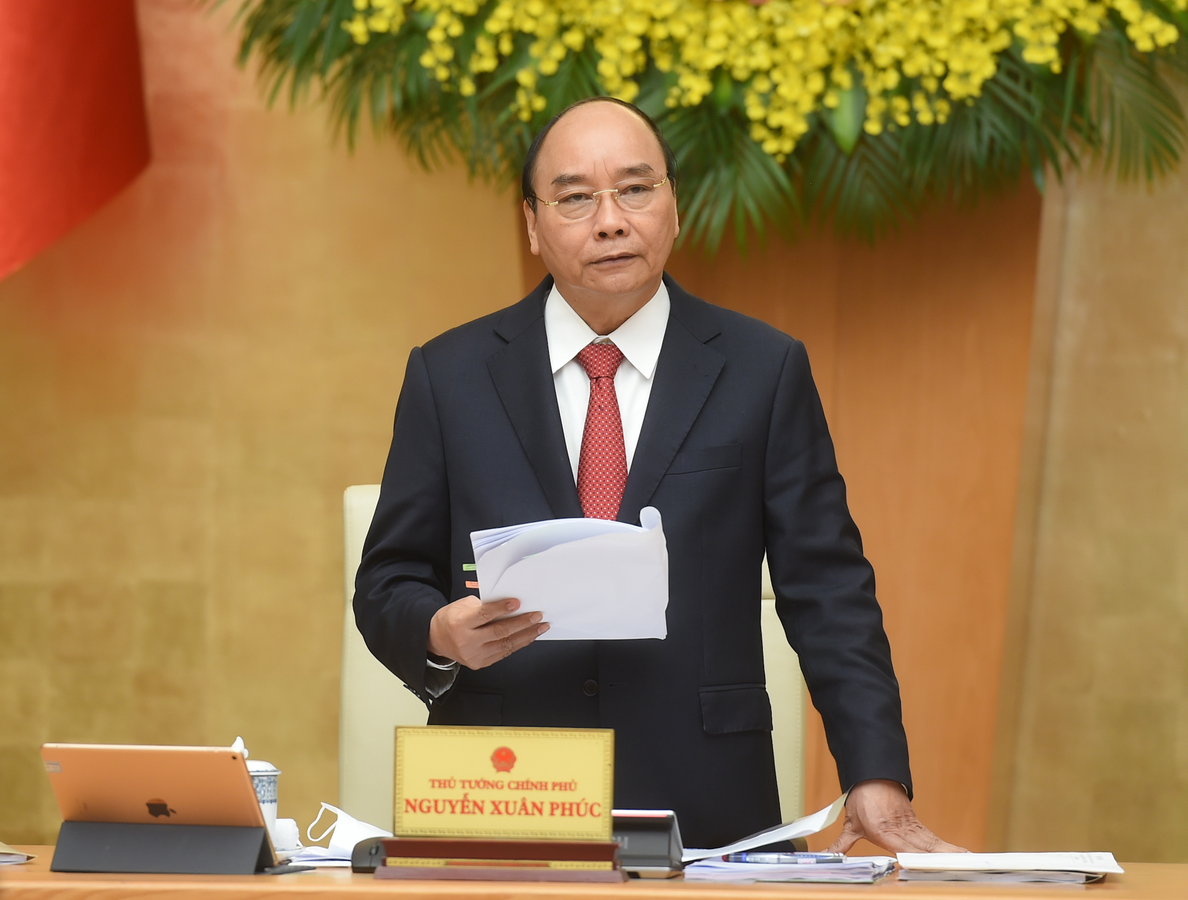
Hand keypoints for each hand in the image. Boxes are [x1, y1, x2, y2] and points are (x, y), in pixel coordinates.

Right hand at [427, 596, 548, 669]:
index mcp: (460, 623)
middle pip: (499, 632)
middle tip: (537, 616)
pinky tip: (528, 637)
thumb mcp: (462, 605)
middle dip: (521, 623)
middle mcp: (466, 641)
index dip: (502, 609)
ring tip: (540, 627)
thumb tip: (510, 606)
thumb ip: (484, 605)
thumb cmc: (452, 618)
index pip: (484, 616)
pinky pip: (503, 653)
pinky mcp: (479, 663)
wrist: (437, 639)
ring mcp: (473, 655)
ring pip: (505, 645)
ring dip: (526, 636)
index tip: (518, 603)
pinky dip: (517, 644)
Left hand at [825, 780, 966, 854]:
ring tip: (969, 864)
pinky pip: (936, 840)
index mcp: (885, 831)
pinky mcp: (919, 828)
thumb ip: (840, 844)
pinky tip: (964, 855)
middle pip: (925, 849)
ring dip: (950, 854)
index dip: (915, 859)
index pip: (904, 850)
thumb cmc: (863, 800)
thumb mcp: (850, 824)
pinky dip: (950, 849)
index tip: (925, 867)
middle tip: (959, 868)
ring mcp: (913, 829)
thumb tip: (825, 855)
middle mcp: (902, 831)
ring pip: (934, 845)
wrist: (873, 777)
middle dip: (941, 860)